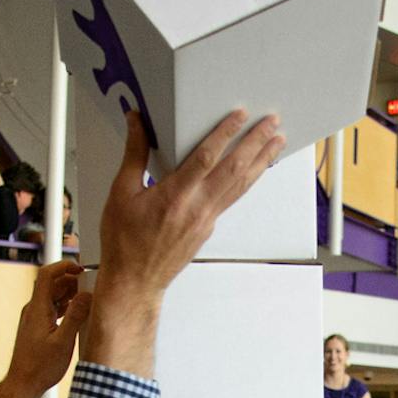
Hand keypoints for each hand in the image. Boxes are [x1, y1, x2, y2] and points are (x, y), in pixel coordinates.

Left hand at [0, 260, 91, 397]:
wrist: (23, 384)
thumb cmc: (40, 368)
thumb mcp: (63, 342)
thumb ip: (75, 316)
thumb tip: (86, 296)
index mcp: (37, 309)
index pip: (47, 274)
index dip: (64, 266)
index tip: (80, 268)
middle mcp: (33, 310)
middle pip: (51, 284)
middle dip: (71, 281)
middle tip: (88, 288)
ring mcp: (33, 318)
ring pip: (52, 296)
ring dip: (68, 295)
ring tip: (85, 302)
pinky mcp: (36, 327)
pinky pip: (51, 308)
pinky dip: (64, 306)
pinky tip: (75, 316)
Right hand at [92, 107, 283, 314]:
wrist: (135, 281)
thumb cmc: (125, 243)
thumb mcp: (121, 193)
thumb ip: (135, 154)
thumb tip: (137, 122)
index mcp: (174, 197)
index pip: (206, 157)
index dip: (225, 134)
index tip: (240, 115)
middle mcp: (196, 208)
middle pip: (234, 169)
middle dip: (256, 143)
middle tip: (272, 123)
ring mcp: (206, 220)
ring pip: (240, 185)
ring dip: (260, 162)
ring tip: (276, 143)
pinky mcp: (208, 228)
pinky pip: (232, 199)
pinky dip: (246, 181)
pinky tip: (254, 170)